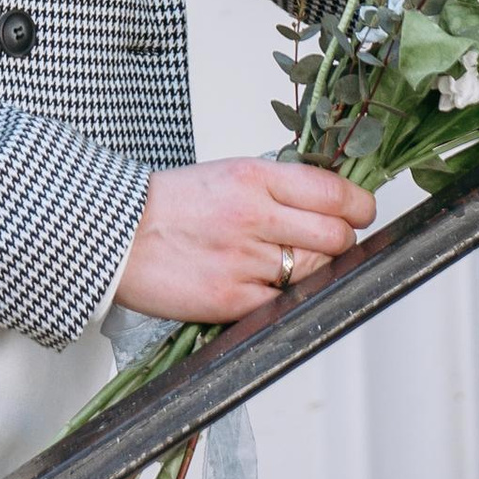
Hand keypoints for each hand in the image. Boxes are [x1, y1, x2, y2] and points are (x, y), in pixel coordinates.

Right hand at [111, 156, 376, 323]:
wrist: (116, 234)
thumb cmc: (169, 203)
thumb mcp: (227, 174)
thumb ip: (277, 187)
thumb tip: (328, 201)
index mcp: (254, 177)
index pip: (333, 191)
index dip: (360, 206)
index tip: (362, 211)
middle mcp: (254, 215)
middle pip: (336, 236)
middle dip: (344, 242)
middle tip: (334, 242)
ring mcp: (244, 260)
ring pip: (316, 272)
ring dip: (317, 271)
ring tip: (293, 264)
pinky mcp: (231, 300)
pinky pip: (284, 304)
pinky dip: (287, 299)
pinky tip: (273, 288)